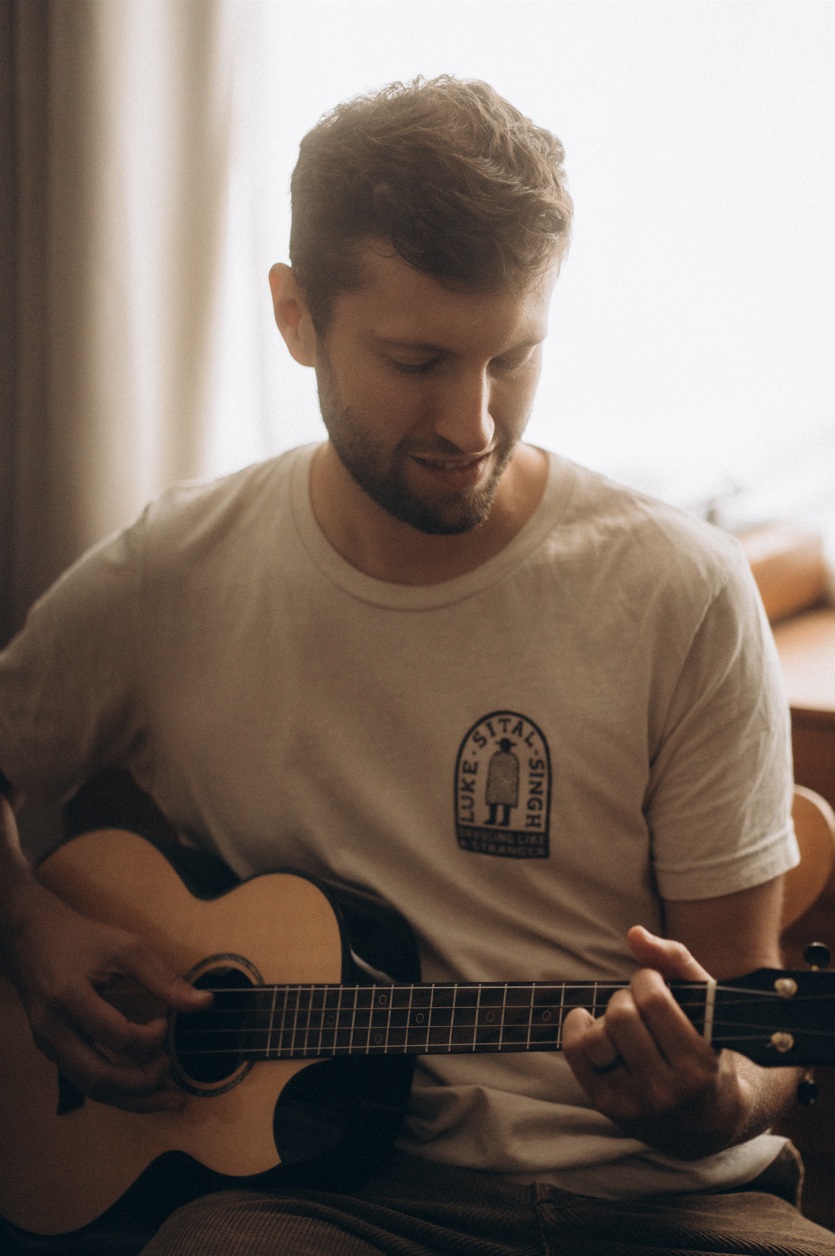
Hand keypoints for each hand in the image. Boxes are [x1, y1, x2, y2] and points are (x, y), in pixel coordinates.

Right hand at [3, 870, 210, 1112]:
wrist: (31, 938)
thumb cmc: (81, 939)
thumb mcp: (126, 948)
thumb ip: (164, 978)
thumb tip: (205, 1003)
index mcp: (69, 998)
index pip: (118, 1036)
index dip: (151, 1037)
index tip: (166, 1023)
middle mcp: (53, 1029)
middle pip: (98, 1077)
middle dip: (143, 1087)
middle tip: (176, 1082)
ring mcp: (48, 1044)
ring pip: (90, 1087)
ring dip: (132, 1099)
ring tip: (169, 1099)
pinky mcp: (52, 1050)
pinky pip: (85, 1079)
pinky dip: (117, 1088)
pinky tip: (144, 1087)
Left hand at [562, 925, 751, 1157]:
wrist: (708, 1119)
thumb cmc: (707, 1046)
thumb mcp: (707, 1003)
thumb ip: (676, 961)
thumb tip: (634, 933)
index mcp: (698, 1065)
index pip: (652, 1000)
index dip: (646, 977)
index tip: (654, 981)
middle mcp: (665, 1091)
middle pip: (621, 1016)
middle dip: (626, 995)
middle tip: (639, 1001)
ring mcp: (634, 1103)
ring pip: (595, 1037)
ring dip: (604, 1017)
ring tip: (624, 1021)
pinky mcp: (608, 1105)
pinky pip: (575, 1054)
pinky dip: (576, 1027)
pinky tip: (589, 1021)